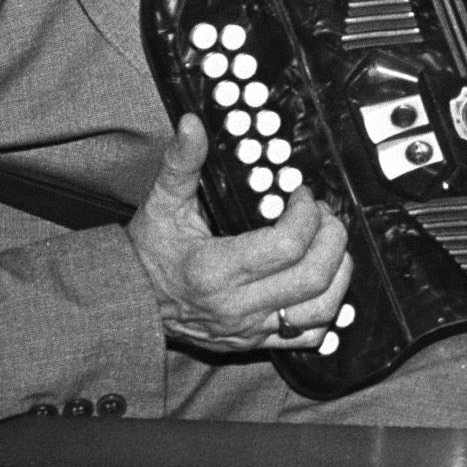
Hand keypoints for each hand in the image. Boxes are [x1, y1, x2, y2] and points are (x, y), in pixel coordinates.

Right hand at [127, 113, 353, 352]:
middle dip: (333, 238)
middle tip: (324, 216)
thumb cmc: (147, 253)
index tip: (301, 195)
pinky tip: (321, 283)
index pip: (288, 244)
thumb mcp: (162, 203)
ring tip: (328, 245)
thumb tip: (192, 124)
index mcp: (215, 270)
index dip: (307, 213)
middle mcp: (236, 305)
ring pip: (322, 309)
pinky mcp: (254, 342)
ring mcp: (249, 328)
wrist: (128, 301)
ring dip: (338, 273)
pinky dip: (326, 310)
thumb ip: (182, 163)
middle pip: (316, 276)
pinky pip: (308, 336)